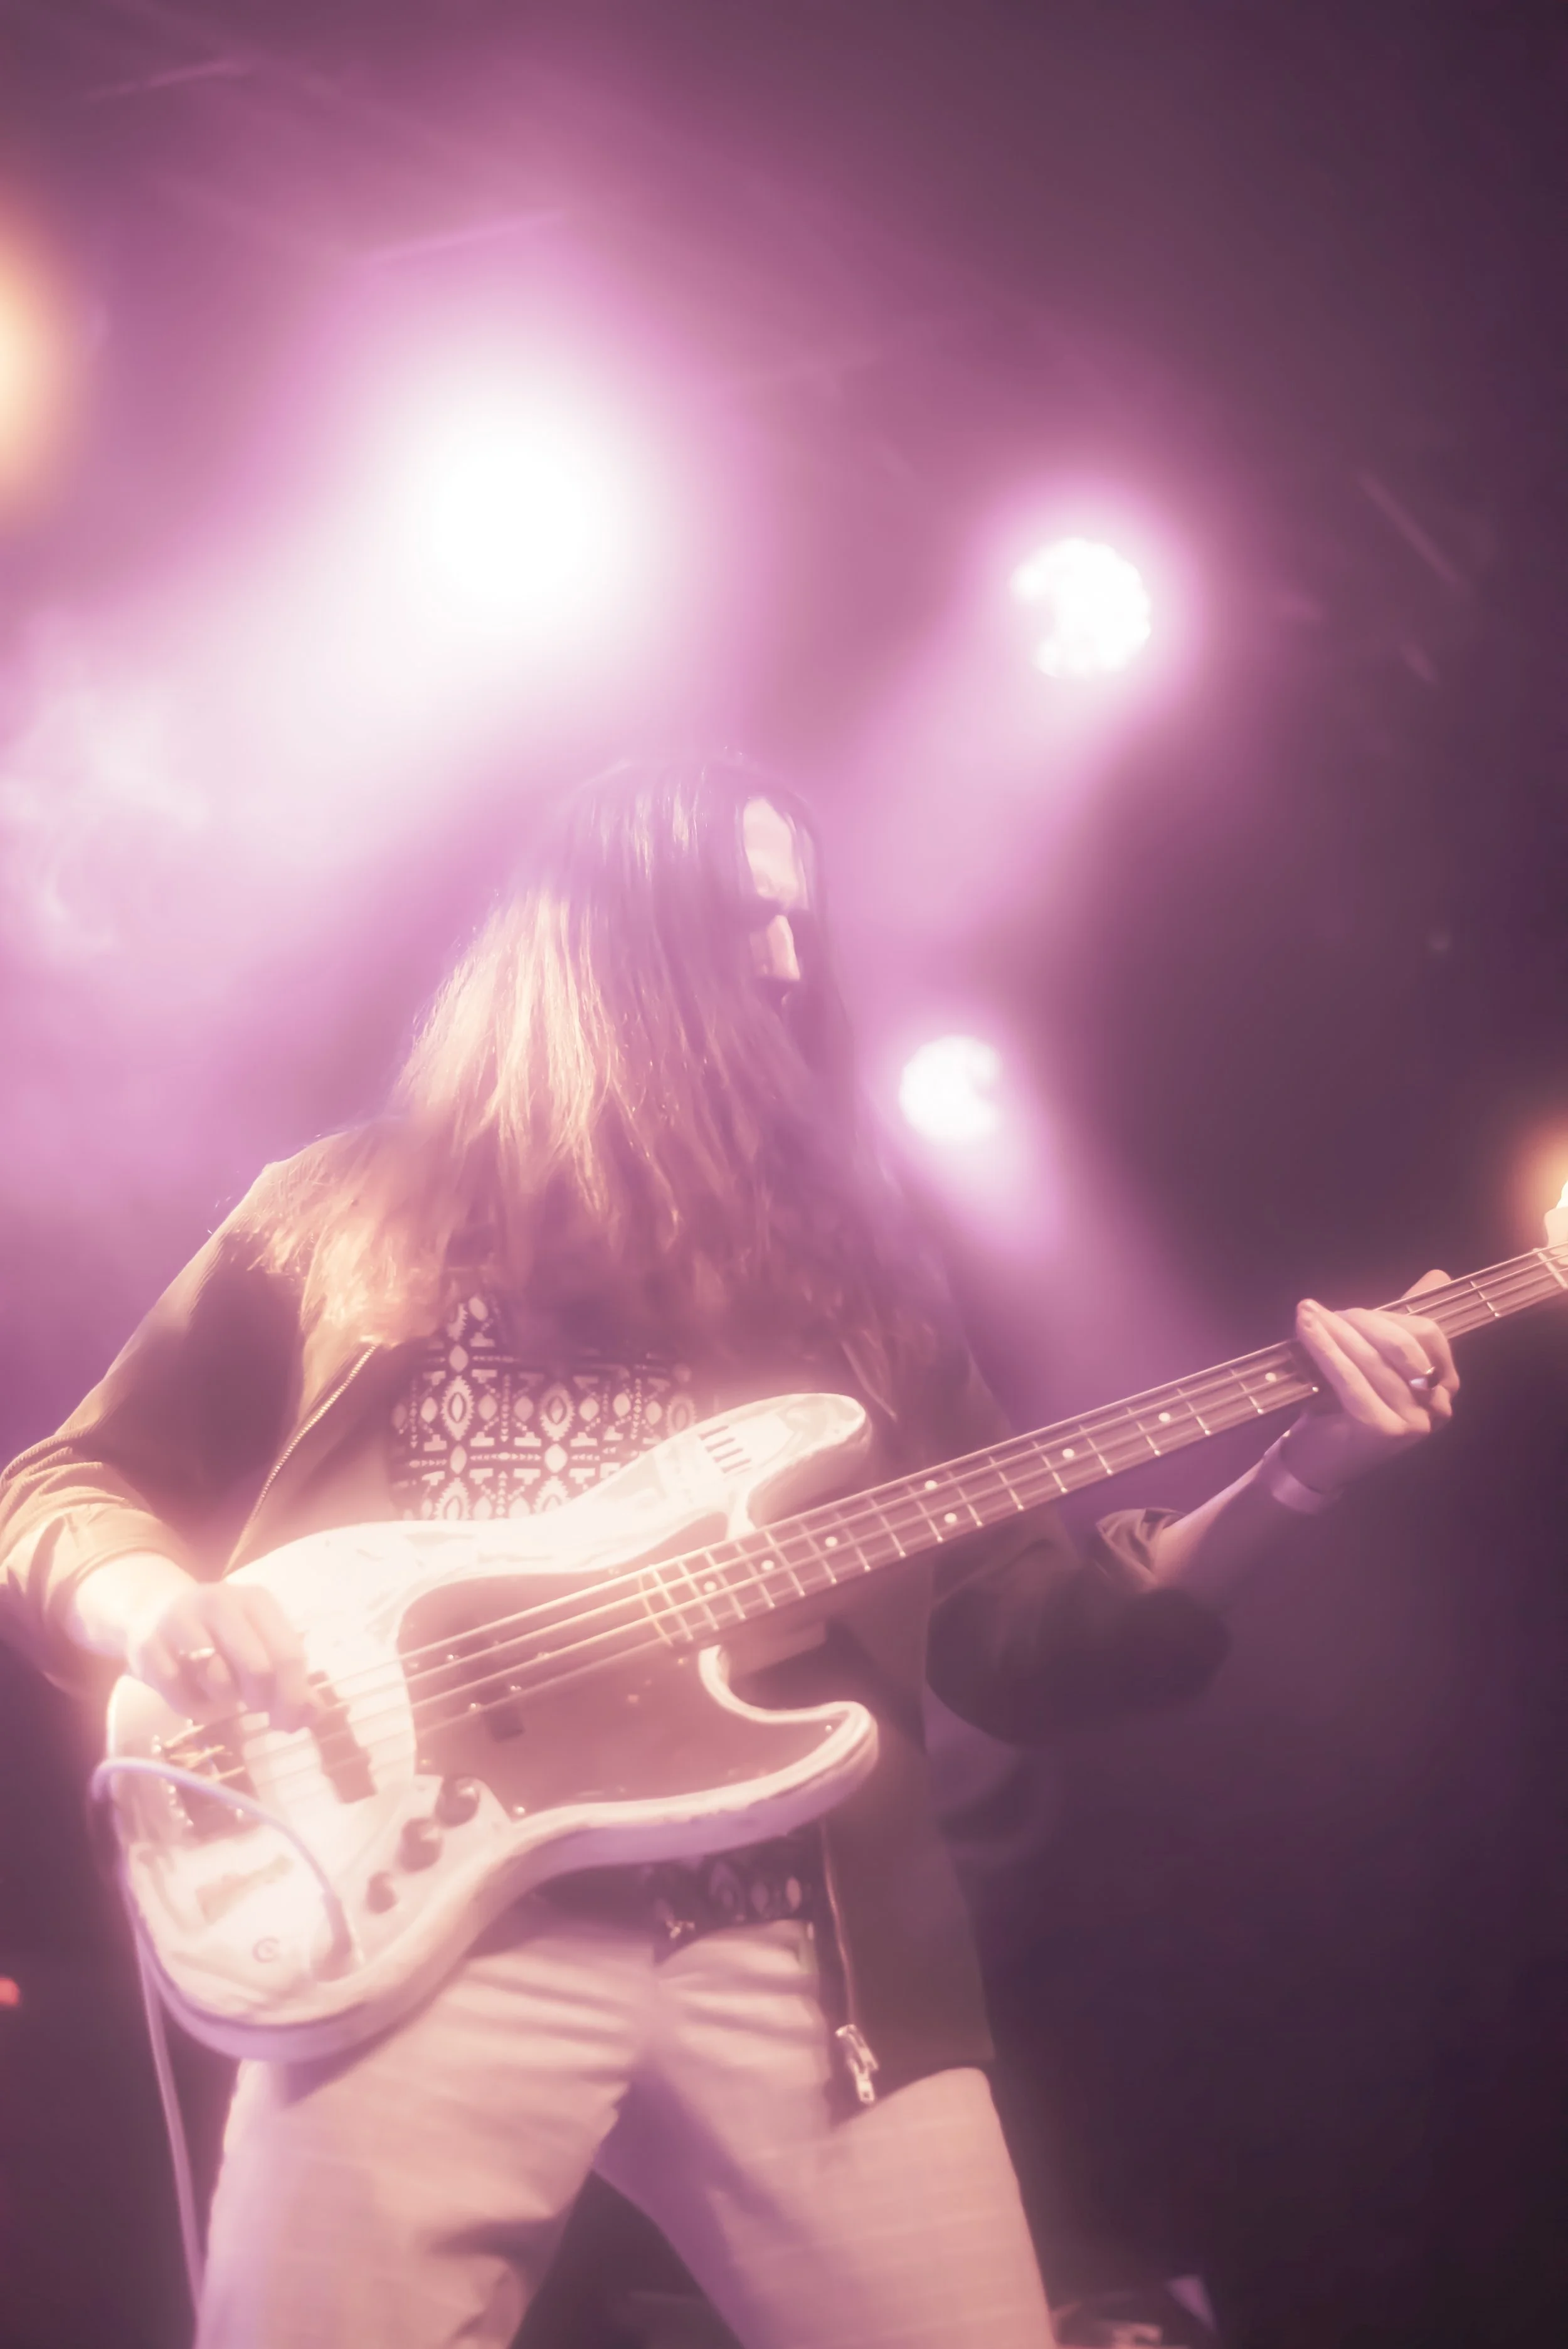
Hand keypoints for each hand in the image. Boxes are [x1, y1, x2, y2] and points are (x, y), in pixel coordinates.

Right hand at [70, 1551, 312, 1730]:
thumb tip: (314, 1715)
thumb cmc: (219, 1637)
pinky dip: (192, 1708)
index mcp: (257, 1601)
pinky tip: (193, 1695)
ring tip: (221, 1692)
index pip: (290, 1654)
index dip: (293, 1697)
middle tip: (255, 1708)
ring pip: (218, 1681)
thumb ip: (290, 1679)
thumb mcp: (258, 1646)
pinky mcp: (148, 1645)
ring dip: (224, 1701)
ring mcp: (181, 1620)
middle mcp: (221, 1602)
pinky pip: (179, 1695)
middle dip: (262, 1701)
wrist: (153, 1613)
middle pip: (259, 1669)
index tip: (288, 1722)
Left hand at [1278, 1272, 1458, 1497]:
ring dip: (1335, 1331)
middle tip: (1321, 1311)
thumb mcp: (1375, 1363)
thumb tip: (1438, 1275)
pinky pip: (1351, 1378)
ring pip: (1372, 1360)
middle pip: (1401, 1344)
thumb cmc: (1345, 1407)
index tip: (1349, 1310)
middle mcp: (1439, 1408)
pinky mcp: (1384, 1430)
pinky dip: (1326, 1349)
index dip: (1387, 1316)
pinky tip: (1306, 1330)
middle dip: (1360, 1321)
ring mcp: (1415, 1423)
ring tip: (1307, 1314)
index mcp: (1445, 1388)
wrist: (1317, 1462)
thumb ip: (1402, 1325)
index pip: (1427, 1333)